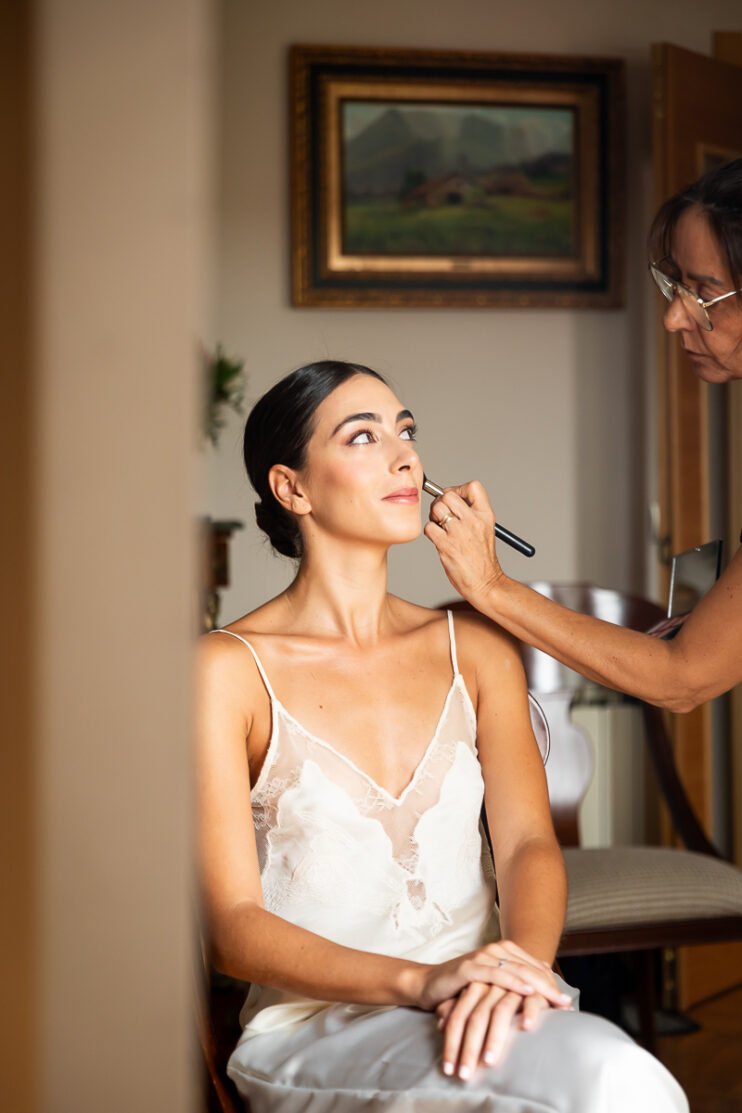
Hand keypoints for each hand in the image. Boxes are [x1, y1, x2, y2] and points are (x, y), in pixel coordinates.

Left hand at [422, 481, 504, 605]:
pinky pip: (429, 528)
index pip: (474, 486)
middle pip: (448, 495)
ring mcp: (460, 532)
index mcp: (486, 515)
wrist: (486, 583)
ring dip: (433, 517)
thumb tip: (445, 498)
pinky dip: (430, 533)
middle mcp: (474, 520)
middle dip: (440, 502)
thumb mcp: (485, 529)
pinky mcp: (447, 545)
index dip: (459, 489)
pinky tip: (438, 540)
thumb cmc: (481, 558)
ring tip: (440, 528)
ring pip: (436, 509)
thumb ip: (470, 513)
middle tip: (441, 514)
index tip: (455, 499)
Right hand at [431, 942, 570, 1079]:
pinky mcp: (469, 968)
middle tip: (568, 1005)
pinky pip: (496, 975)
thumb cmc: (461, 987)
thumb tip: (544, 974)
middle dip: (551, 988)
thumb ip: (514, 978)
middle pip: (531, 969)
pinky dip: (514, 982)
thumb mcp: (491, 984)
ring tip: (556, 1001)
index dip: (552, 984)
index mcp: (503, 952)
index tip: (568, 1004)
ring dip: (539, 987)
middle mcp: (495, 950)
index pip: (535, 967)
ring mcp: (482, 957)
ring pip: (518, 971)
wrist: (428, 984)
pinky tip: (528, 990)